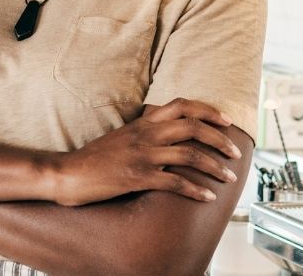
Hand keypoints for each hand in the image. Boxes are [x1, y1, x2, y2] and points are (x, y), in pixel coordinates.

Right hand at [47, 98, 241, 206]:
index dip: (208, 110)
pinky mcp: (138, 178)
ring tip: (229, 177)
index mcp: (143, 122)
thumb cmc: (94, 157)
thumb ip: (145, 130)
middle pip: (193, 127)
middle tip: (235, 152)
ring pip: (190, 155)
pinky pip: (175, 182)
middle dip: (220, 140)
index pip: (182, 106)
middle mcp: (146, 135)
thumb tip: (165, 127)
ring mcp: (143, 156)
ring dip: (215, 167)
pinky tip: (207, 197)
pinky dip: (196, 190)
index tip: (226, 120)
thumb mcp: (122, 135)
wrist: (68, 173)